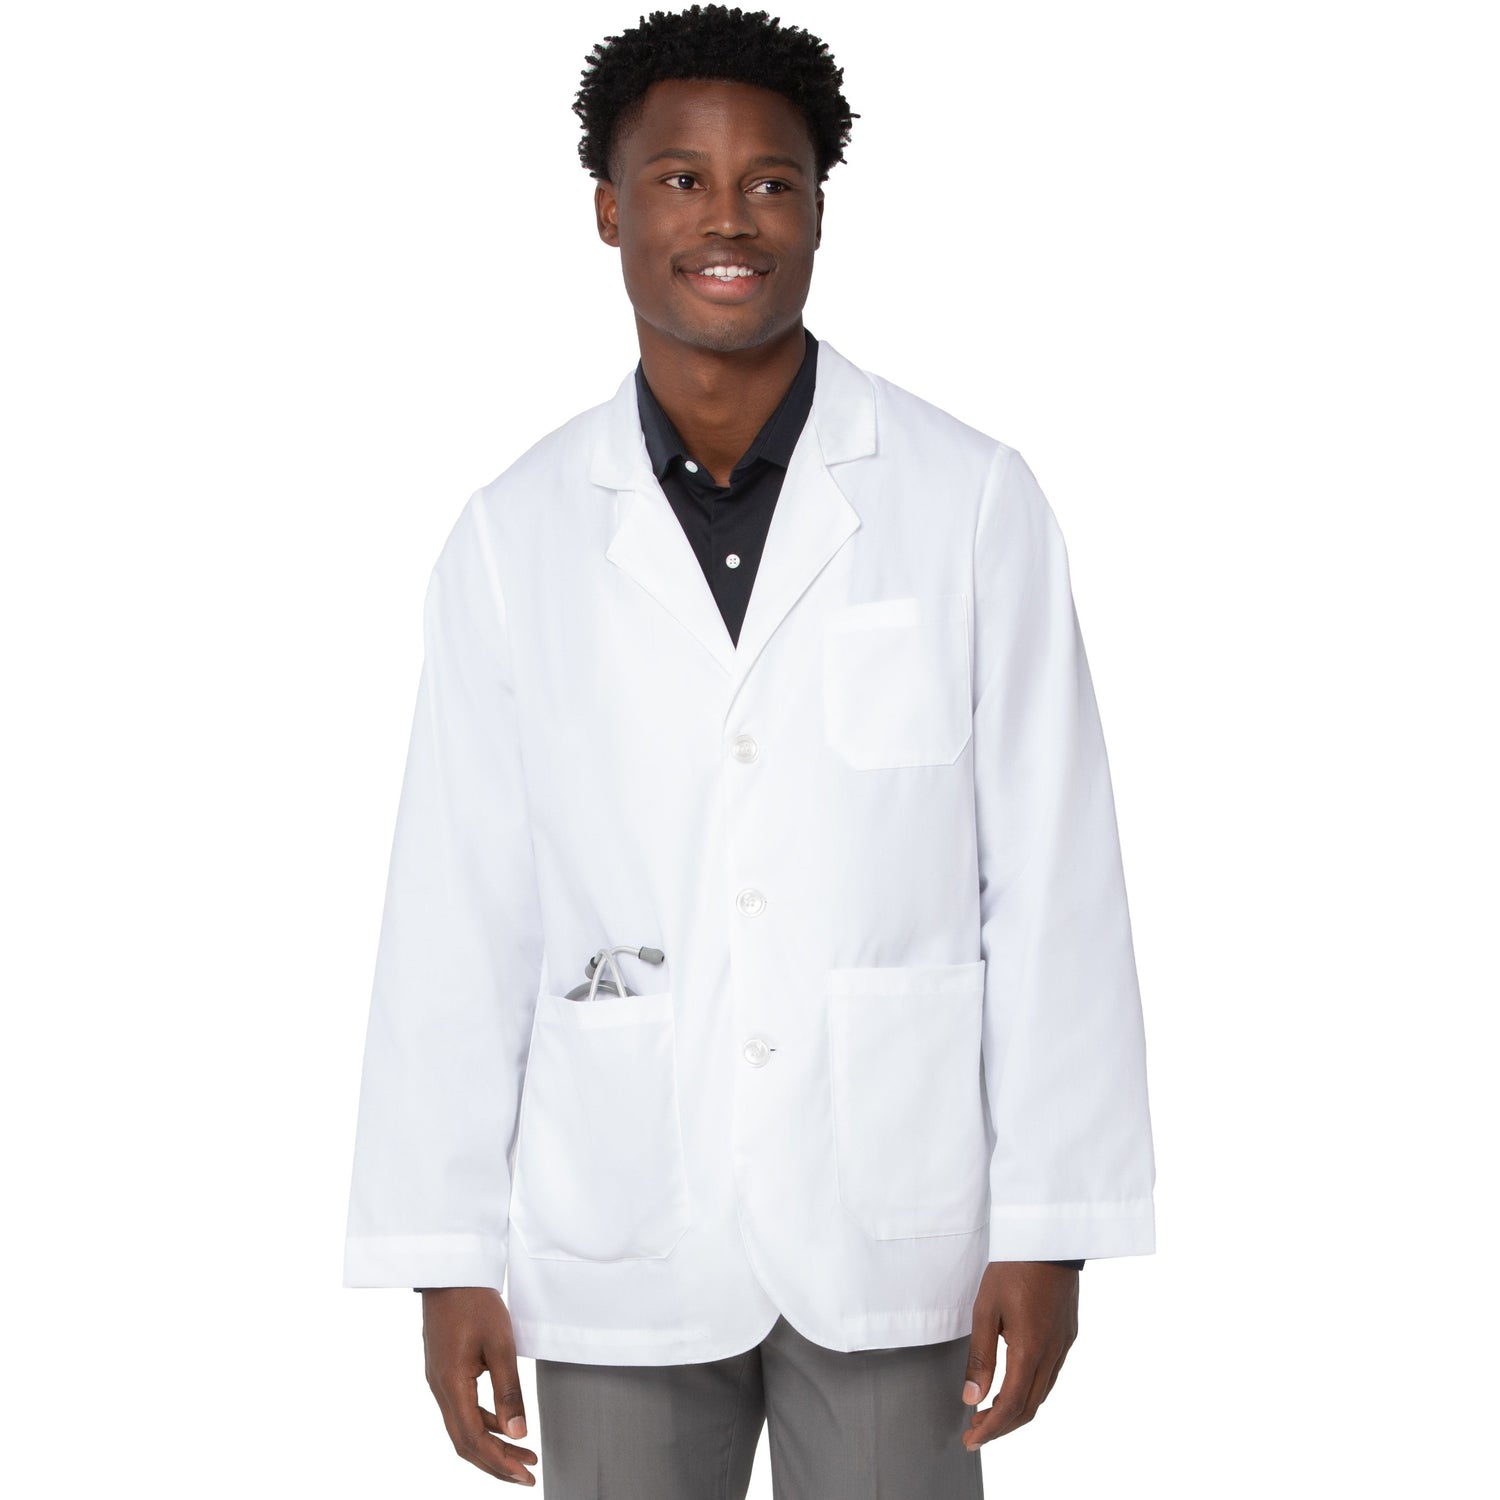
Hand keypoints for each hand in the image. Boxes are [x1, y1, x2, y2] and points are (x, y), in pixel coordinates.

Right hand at [422, 1287, 537, 1485]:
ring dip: (492, 1444)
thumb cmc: (475, 1302)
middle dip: (496, 1462)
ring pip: (463, 1427)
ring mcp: (440, 1380)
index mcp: (451, 1385)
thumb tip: (519, 1433)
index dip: (500, 1462)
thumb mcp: (500, 1344)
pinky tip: (506, 1424)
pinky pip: (462, 1409)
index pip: (473, 1440)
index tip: (525, 1474)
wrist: (450, 1271)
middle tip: (527, 1474)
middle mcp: (440, 1388)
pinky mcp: (444, 1371)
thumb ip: (509, 1391)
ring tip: (523, 1454)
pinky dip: (484, 1423)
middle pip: (465, 1442)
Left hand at [961, 1261, 1078, 1449]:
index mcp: (1030, 1349)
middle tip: (976, 1432)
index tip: (971, 1439)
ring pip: (1042, 1394)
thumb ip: (980, 1356)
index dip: (990, 1428)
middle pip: (1029, 1407)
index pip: (1010, 1405)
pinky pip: (1050, 1375)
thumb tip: (972, 1398)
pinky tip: (1013, 1385)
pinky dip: (1030, 1391)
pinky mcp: (1068, 1335)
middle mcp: (1052, 1353)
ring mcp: (1064, 1345)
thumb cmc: (1012, 1268)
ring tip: (989, 1413)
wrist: (1048, 1237)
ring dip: (1016, 1411)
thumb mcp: (986, 1309)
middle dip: (1001, 1427)